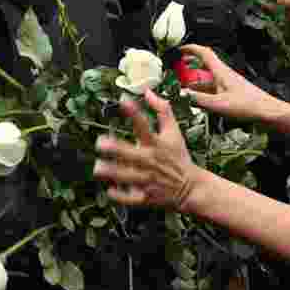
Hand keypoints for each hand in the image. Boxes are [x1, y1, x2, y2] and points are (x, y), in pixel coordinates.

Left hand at [93, 89, 197, 209]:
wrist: (191, 186)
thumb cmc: (178, 157)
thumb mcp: (174, 131)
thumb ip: (162, 110)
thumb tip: (148, 92)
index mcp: (156, 144)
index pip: (145, 125)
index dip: (134, 113)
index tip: (123, 101)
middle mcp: (150, 161)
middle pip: (131, 153)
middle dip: (116, 148)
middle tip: (101, 143)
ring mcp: (148, 180)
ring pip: (127, 176)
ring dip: (112, 172)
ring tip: (98, 168)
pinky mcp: (146, 196)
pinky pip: (131, 198)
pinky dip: (120, 195)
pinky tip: (110, 190)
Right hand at [179, 45, 288, 122]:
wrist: (267, 112)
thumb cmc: (247, 105)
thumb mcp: (219, 104)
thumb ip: (198, 99)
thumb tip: (181, 95)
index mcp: (221, 72)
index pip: (204, 53)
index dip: (191, 49)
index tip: (180, 49)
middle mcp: (224, 75)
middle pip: (205, 65)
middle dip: (191, 65)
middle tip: (178, 68)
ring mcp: (228, 84)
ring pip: (208, 79)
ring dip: (196, 82)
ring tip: (182, 90)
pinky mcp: (232, 93)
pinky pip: (214, 89)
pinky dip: (204, 92)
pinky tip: (198, 101)